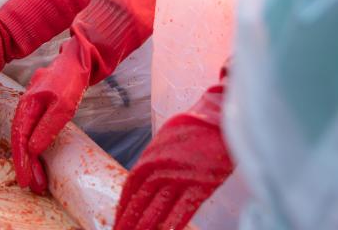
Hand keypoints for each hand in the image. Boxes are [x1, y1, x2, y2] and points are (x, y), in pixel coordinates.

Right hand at [11, 42, 89, 194]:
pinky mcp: (40, 110)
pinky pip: (33, 132)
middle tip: (35, 186)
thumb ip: (47, 127)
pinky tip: (39, 160)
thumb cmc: (71, 81)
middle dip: (27, 165)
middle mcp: (25, 107)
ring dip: (33, 160)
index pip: (19, 138)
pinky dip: (36, 148)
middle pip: (21, 141)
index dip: (21, 161)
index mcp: (27, 105)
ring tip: (40, 181)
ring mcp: (32, 108)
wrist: (78, 62)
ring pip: (27, 138)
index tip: (25, 180)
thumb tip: (31, 150)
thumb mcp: (63, 106)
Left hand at [114, 80, 231, 229]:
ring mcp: (179, 178)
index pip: (131, 185)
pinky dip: (171, 226)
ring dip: (144, 227)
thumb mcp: (166, 137)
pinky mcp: (199, 186)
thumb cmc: (195, 126)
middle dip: (128, 220)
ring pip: (157, 209)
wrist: (219, 118)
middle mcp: (160, 168)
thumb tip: (146, 174)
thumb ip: (155, 157)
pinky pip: (181, 211)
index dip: (124, 205)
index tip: (119, 218)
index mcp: (151, 155)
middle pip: (139, 200)